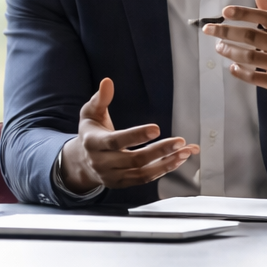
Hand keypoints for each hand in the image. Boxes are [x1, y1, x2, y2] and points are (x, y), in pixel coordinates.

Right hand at [59, 78, 198, 192]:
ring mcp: (112, 176)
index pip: (116, 141)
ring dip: (166, 163)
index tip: (156, 129)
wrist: (81, 162)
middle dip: (159, 151)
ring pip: (143, 173)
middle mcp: (102, 162)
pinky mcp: (122, 184)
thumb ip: (100, 99)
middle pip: (134, 160)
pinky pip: (144, 179)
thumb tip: (107, 82)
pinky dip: (162, 170)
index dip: (136, 136)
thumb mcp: (90, 114)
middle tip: (179, 141)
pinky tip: (177, 160)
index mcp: (93, 143)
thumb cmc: (90, 133)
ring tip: (184, 152)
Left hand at [203, 0, 266, 133]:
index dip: (244, 13)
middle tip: (209, 29)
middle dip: (227, 31)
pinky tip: (232, 66)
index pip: (265, 17)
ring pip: (250, 57)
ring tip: (219, 46)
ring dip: (230, 51)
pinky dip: (240, 72)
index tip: (225, 11)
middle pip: (252, 36)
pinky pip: (255, 77)